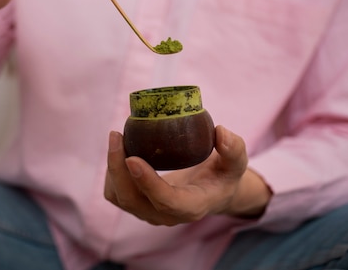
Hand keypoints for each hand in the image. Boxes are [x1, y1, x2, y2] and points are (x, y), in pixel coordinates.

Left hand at [104, 125, 270, 225]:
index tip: (132, 157)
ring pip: (119, 197)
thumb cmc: (223, 175)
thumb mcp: (236, 162)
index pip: (167, 201)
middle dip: (118, 169)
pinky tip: (119, 148)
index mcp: (192, 206)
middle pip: (133, 200)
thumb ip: (234, 149)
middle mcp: (167, 215)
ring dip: (112, 169)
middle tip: (116, 135)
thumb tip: (220, 132)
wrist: (212, 190)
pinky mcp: (138, 204)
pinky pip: (115, 193)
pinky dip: (112, 172)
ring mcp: (149, 212)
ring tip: (117, 137)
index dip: (147, 182)